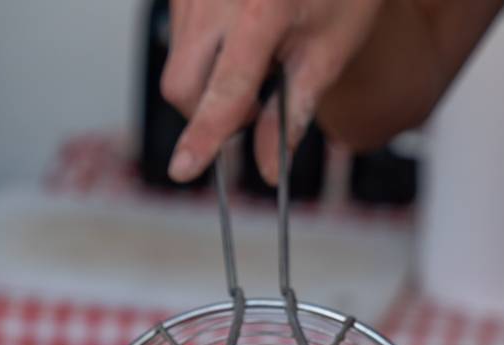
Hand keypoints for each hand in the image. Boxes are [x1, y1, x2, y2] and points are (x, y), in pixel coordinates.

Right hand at [161, 0, 384, 183]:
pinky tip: (239, 35)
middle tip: (254, 105)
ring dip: (208, 81)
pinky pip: (180, 39)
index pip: (225, 89)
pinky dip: (204, 54)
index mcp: (261, 10)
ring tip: (255, 56)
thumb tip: (268, 170)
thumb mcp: (326, 56)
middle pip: (182, 84)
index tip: (184, 170)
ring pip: (177, 65)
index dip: (205, 136)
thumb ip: (290, 116)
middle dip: (206, 113)